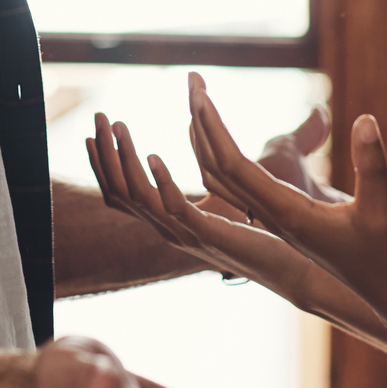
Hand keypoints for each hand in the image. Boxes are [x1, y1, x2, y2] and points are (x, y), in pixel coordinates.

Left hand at [88, 94, 386, 289]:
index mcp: (288, 215)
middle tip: (192, 82)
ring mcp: (277, 220)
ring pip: (225, 179)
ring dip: (209, 141)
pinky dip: (226, 158)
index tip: (199, 94)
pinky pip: (240, 186)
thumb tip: (364, 118)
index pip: (235, 165)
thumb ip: (372, 165)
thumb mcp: (383, 211)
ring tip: (199, 103)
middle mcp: (274, 217)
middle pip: (219, 167)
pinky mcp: (287, 220)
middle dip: (203, 124)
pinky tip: (225, 144)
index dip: (214, 128)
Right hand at [88, 114, 319, 292]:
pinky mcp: (210, 235)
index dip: (104, 163)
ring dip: (126, 158)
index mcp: (171, 222)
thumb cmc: (262, 236)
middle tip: (99, 117)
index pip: (122, 194)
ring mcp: (188, 235)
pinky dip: (161, 181)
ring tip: (119, 126)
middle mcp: (172, 230)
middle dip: (106, 153)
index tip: (93, 131)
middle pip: (122, 192)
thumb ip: (210, 166)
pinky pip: (175, 208)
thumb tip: (199, 128)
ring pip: (141, 196)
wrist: (293, 270)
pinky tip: (154, 155)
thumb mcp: (226, 196)